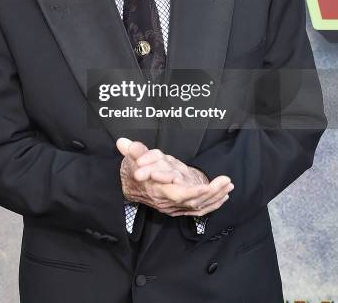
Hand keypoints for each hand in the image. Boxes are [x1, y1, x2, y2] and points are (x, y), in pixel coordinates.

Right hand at [116, 138, 233, 216]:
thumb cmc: (134, 170)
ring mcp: (174, 207)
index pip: (175, 194)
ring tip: (228, 185)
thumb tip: (124, 143)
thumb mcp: (132, 159)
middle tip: (226, 181)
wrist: (131, 186)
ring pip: (198, 206)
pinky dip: (212, 204)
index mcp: (156, 190)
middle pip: (192, 201)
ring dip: (215, 197)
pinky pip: (198, 210)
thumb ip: (132, 151)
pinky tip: (224, 196)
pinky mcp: (179, 208)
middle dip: (211, 193)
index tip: (205, 187)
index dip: (190, 193)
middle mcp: (166, 202)